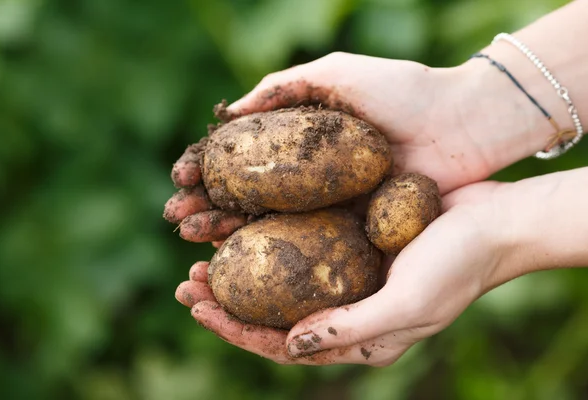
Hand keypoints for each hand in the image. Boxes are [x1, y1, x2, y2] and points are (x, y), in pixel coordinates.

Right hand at [164, 51, 543, 243]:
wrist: (461, 124)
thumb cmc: (404, 91)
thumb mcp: (337, 74)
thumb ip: (283, 88)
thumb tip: (228, 113)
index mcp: (302, 141)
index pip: (242, 160)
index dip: (208, 170)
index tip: (180, 179)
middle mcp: (310, 177)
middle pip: (245, 196)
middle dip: (206, 206)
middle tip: (176, 216)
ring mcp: (328, 205)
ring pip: (266, 224)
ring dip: (224, 232)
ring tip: (191, 237)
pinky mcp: (351, 229)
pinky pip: (302, 245)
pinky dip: (268, 254)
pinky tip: (236, 258)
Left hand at [176, 180, 513, 364]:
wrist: (495, 221)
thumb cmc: (460, 266)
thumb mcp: (408, 305)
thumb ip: (349, 329)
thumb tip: (288, 344)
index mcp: (358, 337)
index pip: (283, 346)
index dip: (237, 330)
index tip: (199, 307)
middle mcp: (346, 308)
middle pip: (273, 313)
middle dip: (227, 300)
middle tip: (188, 278)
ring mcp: (347, 274)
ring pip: (281, 278)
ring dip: (243, 266)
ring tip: (202, 250)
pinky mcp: (351, 240)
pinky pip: (302, 243)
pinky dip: (270, 236)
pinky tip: (245, 218)